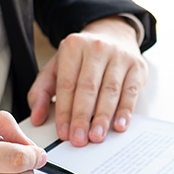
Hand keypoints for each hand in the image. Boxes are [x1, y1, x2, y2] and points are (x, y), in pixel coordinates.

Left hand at [29, 16, 147, 146]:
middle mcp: (96, 48)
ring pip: (110, 90)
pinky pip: (131, 92)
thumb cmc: (83, 58)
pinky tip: (119, 125)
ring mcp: (119, 56)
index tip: (63, 133)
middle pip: (88, 87)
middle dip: (82, 116)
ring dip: (103, 117)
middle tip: (79, 139)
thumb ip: (41, 91)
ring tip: (96, 136)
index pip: (67, 84)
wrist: (114, 35)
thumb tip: (37, 117)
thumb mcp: (57, 67)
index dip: (64, 111)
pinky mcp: (137, 67)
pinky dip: (125, 110)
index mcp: (73, 47)